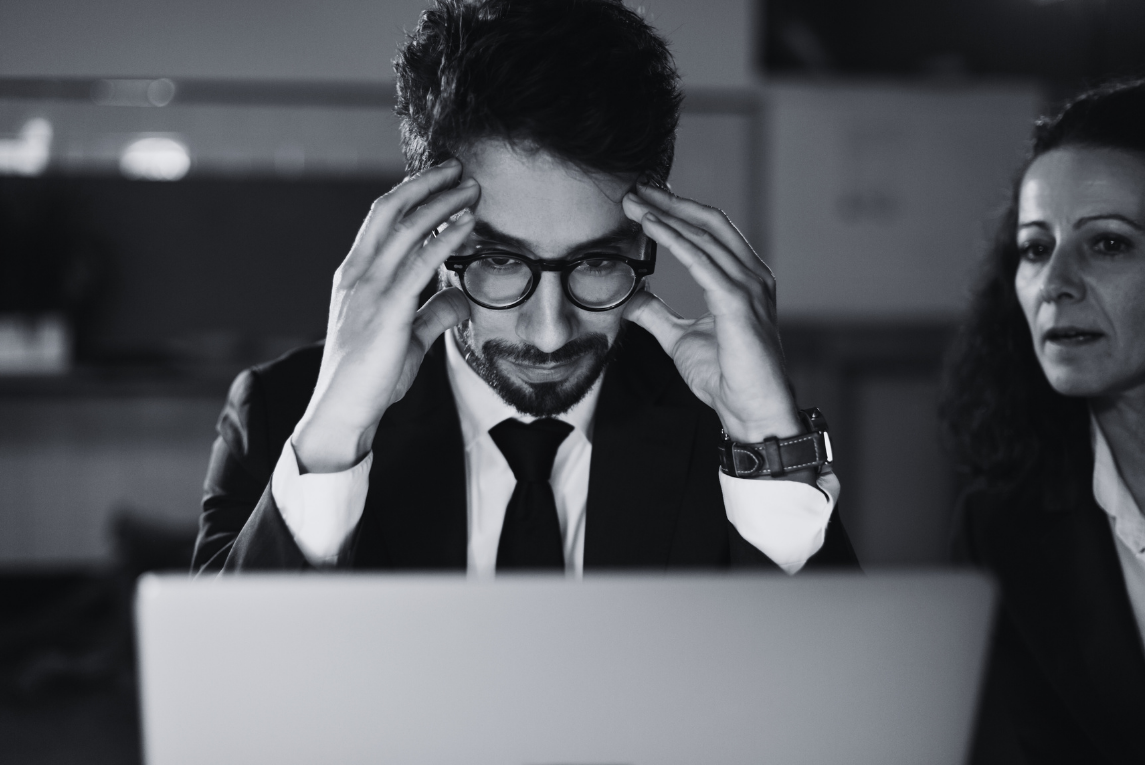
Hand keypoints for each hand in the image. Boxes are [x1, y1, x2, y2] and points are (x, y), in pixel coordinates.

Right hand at [292, 159, 478, 472]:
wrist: (342, 412)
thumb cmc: (371, 379)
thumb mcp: (408, 339)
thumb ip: (432, 315)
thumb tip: (461, 300)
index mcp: (355, 276)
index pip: (380, 219)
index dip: (411, 193)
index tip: (441, 178)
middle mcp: (357, 275)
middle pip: (391, 211)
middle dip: (426, 184)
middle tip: (460, 169)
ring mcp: (369, 291)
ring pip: (406, 229)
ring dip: (443, 203)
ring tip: (472, 188)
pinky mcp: (386, 312)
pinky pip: (419, 264)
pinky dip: (446, 237)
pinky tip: (467, 223)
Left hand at [621, 184, 803, 447]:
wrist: (752, 412)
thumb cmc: (727, 377)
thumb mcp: (681, 339)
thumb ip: (658, 315)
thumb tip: (632, 298)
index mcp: (742, 280)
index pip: (710, 232)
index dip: (678, 211)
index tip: (644, 199)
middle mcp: (751, 276)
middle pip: (709, 222)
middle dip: (671, 202)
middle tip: (634, 189)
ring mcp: (749, 288)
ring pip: (704, 237)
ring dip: (666, 216)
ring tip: (634, 203)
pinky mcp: (738, 304)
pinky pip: (702, 262)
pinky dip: (675, 241)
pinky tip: (652, 228)